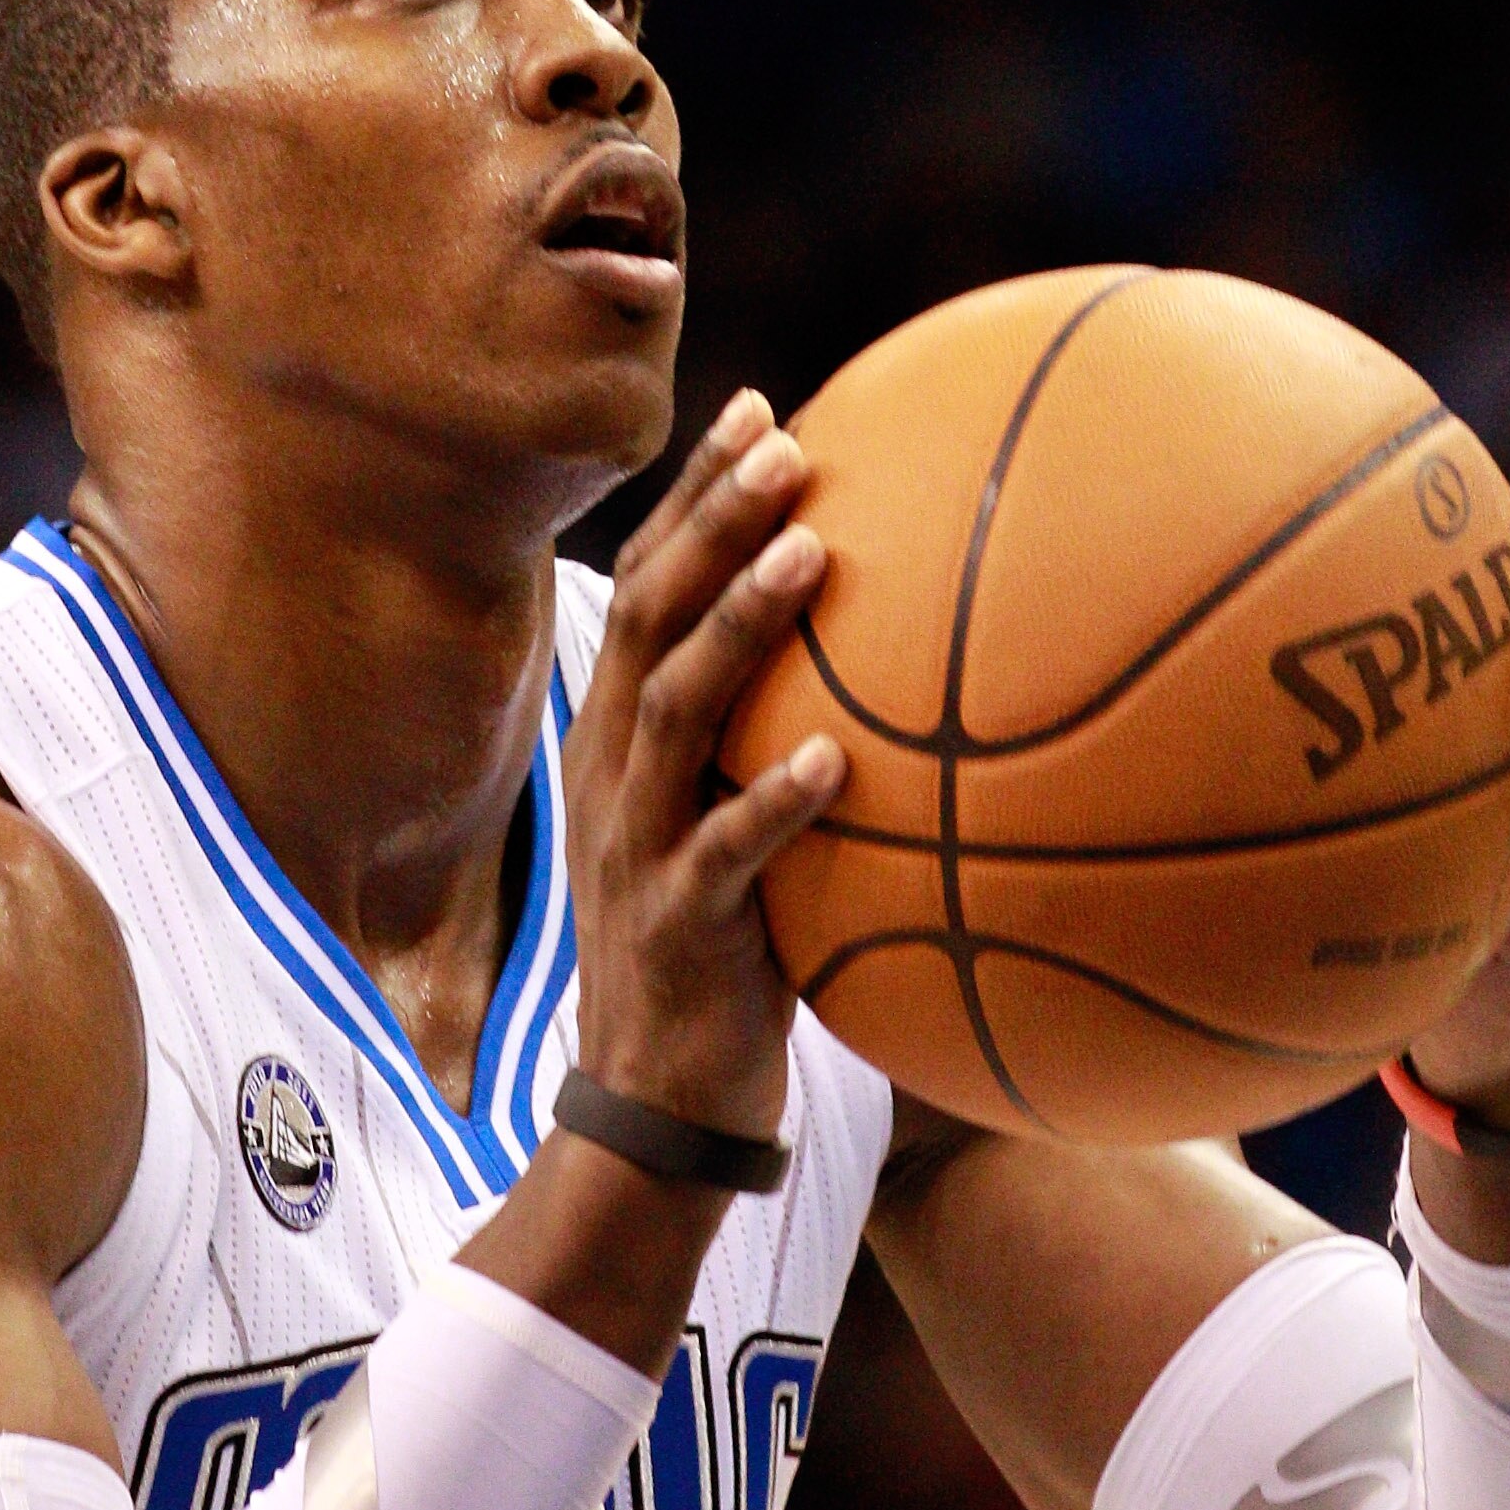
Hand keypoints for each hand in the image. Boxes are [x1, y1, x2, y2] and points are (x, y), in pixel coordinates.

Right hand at [561, 387, 845, 1139]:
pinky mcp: (676, 926)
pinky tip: (835, 764)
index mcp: (622, 739)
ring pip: (673, 713)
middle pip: (650, 618)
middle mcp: (615, 776)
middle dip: (712, 524)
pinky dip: (775, 805)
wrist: (658, 1099)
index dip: (694, 498)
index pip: (647, 588)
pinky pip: (725, 857)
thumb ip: (779, 743)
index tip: (759, 410)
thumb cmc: (721, 954)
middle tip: (788, 446)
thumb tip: (895, 672)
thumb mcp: (736, 830)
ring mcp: (637, 847)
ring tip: (811, 554)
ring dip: (740, 626)